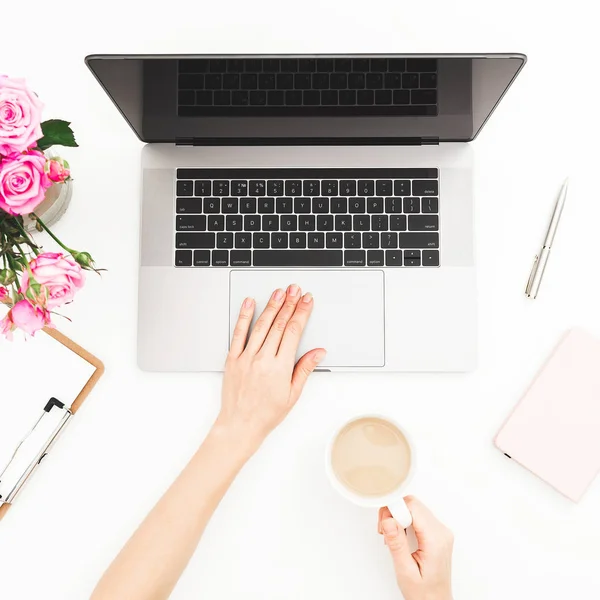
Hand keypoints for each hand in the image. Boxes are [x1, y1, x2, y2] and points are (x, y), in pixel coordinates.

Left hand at [217, 284, 325, 451]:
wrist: (239, 425)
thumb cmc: (266, 414)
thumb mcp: (292, 394)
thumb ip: (304, 369)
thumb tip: (318, 352)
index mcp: (280, 368)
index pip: (294, 332)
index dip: (302, 313)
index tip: (307, 301)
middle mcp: (262, 359)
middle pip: (279, 325)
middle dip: (289, 304)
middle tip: (295, 290)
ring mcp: (246, 358)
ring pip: (261, 325)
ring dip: (271, 306)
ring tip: (279, 292)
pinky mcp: (232, 359)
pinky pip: (238, 334)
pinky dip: (244, 317)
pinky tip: (249, 303)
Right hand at [378, 496, 453, 599]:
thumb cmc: (423, 593)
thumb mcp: (405, 571)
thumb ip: (397, 544)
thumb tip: (389, 520)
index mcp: (436, 539)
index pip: (413, 506)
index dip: (395, 510)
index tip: (384, 524)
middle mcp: (442, 532)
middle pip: (413, 505)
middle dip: (394, 513)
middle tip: (385, 532)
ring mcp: (441, 532)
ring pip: (414, 508)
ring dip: (399, 517)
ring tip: (392, 538)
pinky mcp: (437, 533)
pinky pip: (418, 516)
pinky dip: (405, 522)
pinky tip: (401, 536)